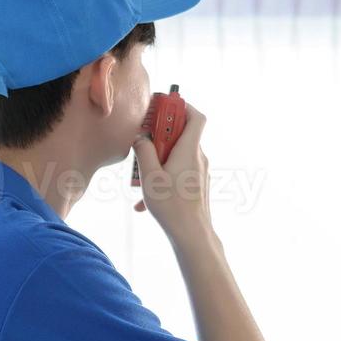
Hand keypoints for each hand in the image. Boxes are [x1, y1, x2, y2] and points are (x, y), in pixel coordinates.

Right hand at [131, 104, 214, 247]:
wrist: (192, 234)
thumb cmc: (172, 206)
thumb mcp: (150, 176)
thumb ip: (144, 152)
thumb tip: (141, 138)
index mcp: (189, 150)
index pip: (196, 117)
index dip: (182, 106)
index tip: (164, 106)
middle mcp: (198, 157)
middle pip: (182, 135)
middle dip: (160, 136)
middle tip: (143, 142)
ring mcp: (200, 172)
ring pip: (177, 155)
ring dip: (158, 159)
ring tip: (141, 178)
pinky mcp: (197, 184)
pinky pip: (178, 172)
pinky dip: (163, 178)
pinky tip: (145, 201)